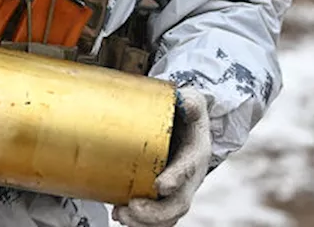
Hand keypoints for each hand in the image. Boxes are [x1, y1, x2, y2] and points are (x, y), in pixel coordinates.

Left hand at [113, 88, 211, 226]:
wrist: (186, 128)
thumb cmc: (186, 116)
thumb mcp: (192, 103)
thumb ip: (191, 101)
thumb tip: (184, 99)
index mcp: (195, 154)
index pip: (188, 169)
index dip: (176, 179)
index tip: (161, 185)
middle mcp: (189, 178)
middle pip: (178, 203)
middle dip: (156, 211)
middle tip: (132, 208)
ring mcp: (176, 191)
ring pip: (167, 215)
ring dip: (145, 221)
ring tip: (121, 215)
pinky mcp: (162, 196)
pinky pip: (155, 217)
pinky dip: (139, 221)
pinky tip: (118, 215)